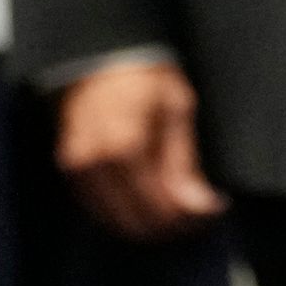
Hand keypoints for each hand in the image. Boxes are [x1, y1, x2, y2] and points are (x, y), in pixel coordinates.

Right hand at [58, 60, 224, 239]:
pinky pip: (98, 209)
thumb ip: (184, 164)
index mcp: (124, 147)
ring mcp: (76, 171)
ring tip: (183, 213)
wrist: (101, 59)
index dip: (190, 218)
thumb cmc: (146, 78)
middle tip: (203, 216)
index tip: (216, 211)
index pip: (158, 207)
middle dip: (172, 226)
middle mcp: (93, 165)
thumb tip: (203, 208)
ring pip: (114, 222)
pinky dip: (126, 214)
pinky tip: (152, 204)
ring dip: (150, 224)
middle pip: (134, 221)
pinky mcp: (69, 172)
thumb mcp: (177, 111)